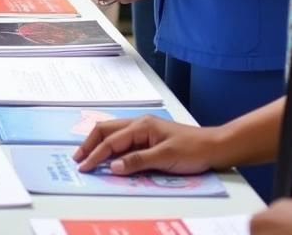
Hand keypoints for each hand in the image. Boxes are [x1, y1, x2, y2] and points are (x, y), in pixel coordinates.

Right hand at [73, 115, 219, 174]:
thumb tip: (112, 167)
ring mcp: (144, 130)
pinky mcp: (149, 138)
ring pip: (113, 133)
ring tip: (87, 156)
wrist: (213, 147)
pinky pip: (124, 140)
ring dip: (99, 143)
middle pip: (106, 130)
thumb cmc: (192, 150)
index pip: (112, 141)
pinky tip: (108, 155)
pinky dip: (111, 146)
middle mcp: (139, 124)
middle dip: (90, 143)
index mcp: (141, 126)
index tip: (84, 167)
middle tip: (78, 158)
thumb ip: (137, 161)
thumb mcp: (164, 158)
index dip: (96, 154)